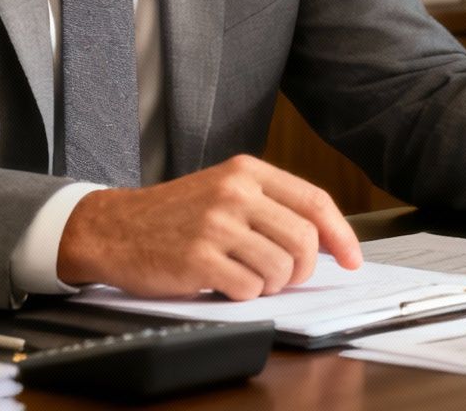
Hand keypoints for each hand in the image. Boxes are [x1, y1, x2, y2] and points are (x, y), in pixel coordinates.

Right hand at [57, 155, 361, 298]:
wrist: (114, 227)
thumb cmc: (174, 214)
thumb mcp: (224, 190)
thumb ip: (271, 205)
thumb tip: (326, 240)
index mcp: (247, 172)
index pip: (314, 201)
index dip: (341, 234)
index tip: (351, 258)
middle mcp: (235, 193)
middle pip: (304, 240)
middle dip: (302, 269)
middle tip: (285, 275)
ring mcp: (216, 225)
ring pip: (281, 268)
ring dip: (272, 284)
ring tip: (248, 276)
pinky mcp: (198, 258)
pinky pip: (249, 288)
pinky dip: (245, 294)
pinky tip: (225, 282)